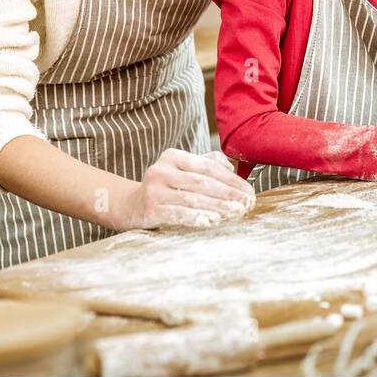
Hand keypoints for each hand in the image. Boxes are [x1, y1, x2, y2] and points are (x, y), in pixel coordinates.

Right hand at [113, 149, 255, 230]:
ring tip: (236, 212)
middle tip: (247, 203)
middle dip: (229, 194)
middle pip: (203, 182)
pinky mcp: (150, 209)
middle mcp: (162, 170)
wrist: (128, 206)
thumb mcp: (181, 170)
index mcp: (173, 156)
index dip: (231, 180)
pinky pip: (177, 213)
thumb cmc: (163, 188)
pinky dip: (196, 217)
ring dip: (218, 206)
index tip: (248, 191)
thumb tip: (230, 168)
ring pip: (193, 198)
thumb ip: (206, 163)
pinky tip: (212, 221)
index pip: (208, 166)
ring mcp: (154, 189)